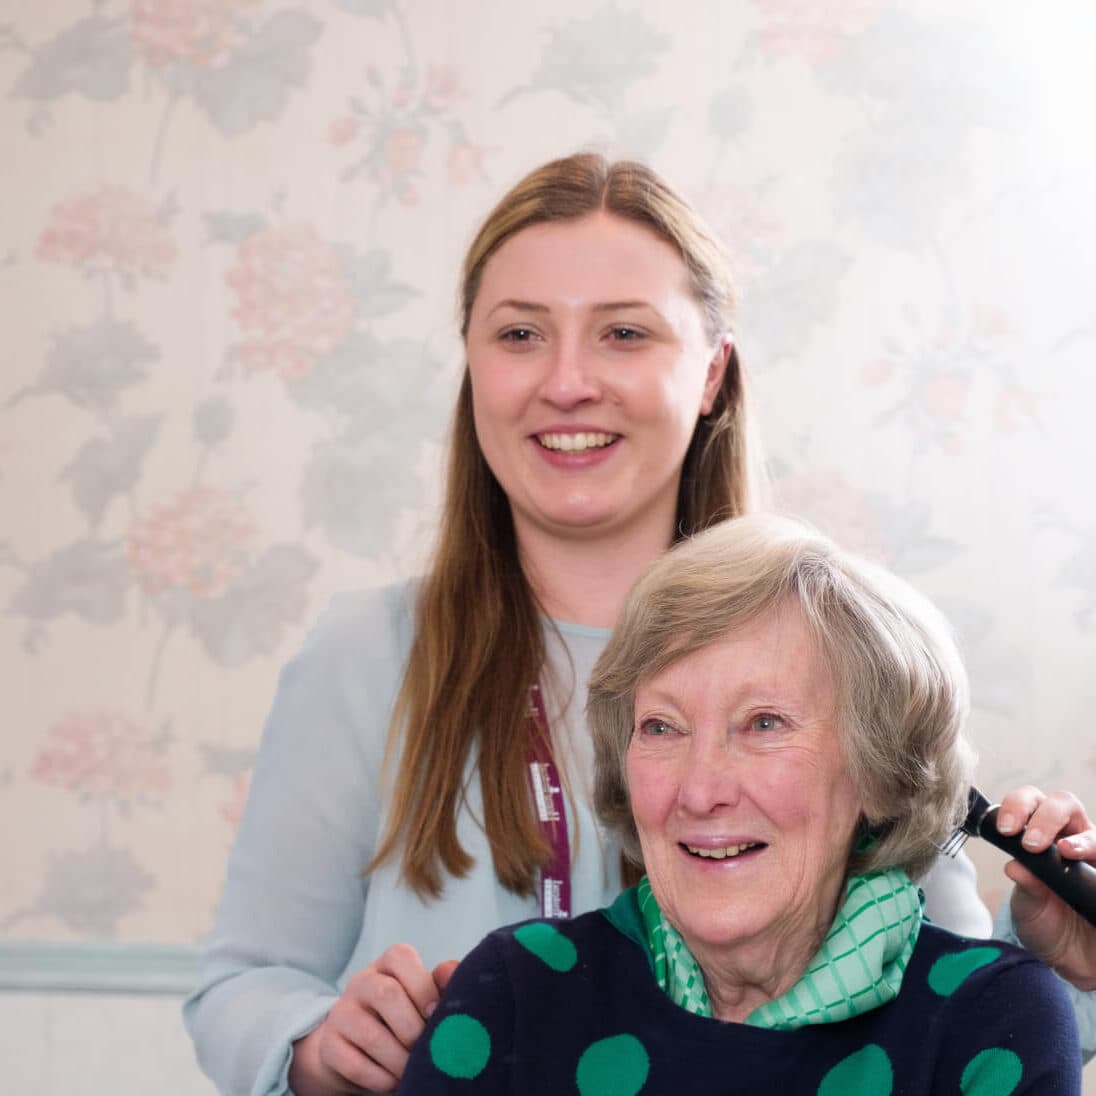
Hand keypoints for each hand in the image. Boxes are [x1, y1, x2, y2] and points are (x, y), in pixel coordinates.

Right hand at [288, 943, 459, 1094]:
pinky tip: (393, 1082)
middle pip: (386, 994)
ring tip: (413, 1071)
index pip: (401, 957)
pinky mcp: (328, 1045)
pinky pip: (355, 1065)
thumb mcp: (423, 997)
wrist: (357, 1048)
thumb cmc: (403, 1017)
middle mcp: (361, 981)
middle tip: (428, 1049)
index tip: (437, 1014)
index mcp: (388, 964)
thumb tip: (451, 971)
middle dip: (413, 1028)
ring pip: (372, 1035)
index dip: (423, 986)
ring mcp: (340, 1012)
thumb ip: (442, 983)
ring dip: (400, 1060)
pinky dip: (381, 1079)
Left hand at [997, 785, 1095, 990]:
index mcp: (1041, 835)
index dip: (1017, 806)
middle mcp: (1072, 838)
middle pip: (1064, 804)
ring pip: (1094, 834)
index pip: (1030, 802)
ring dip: (1080, 840)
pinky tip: (1093, 872)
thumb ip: (1026, 886)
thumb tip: (1015, 867)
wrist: (1073, 961)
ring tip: (1066, 852)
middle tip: (1032, 844)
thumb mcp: (1029, 906)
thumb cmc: (1046, 923)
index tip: (1005, 829)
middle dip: (1046, 817)